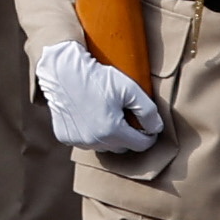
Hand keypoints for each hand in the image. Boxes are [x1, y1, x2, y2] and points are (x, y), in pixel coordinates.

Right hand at [35, 41, 164, 154]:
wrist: (63, 72)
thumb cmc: (98, 78)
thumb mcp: (130, 88)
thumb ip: (148, 111)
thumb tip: (156, 128)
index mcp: (112, 131)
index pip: (141, 145)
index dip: (148, 135)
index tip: (148, 126)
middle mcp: (94, 140)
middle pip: (122, 147)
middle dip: (128, 136)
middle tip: (126, 117)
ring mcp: (78, 140)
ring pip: (103, 146)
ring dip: (109, 137)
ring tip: (108, 116)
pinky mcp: (65, 137)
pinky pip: (85, 142)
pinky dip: (91, 134)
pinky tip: (90, 117)